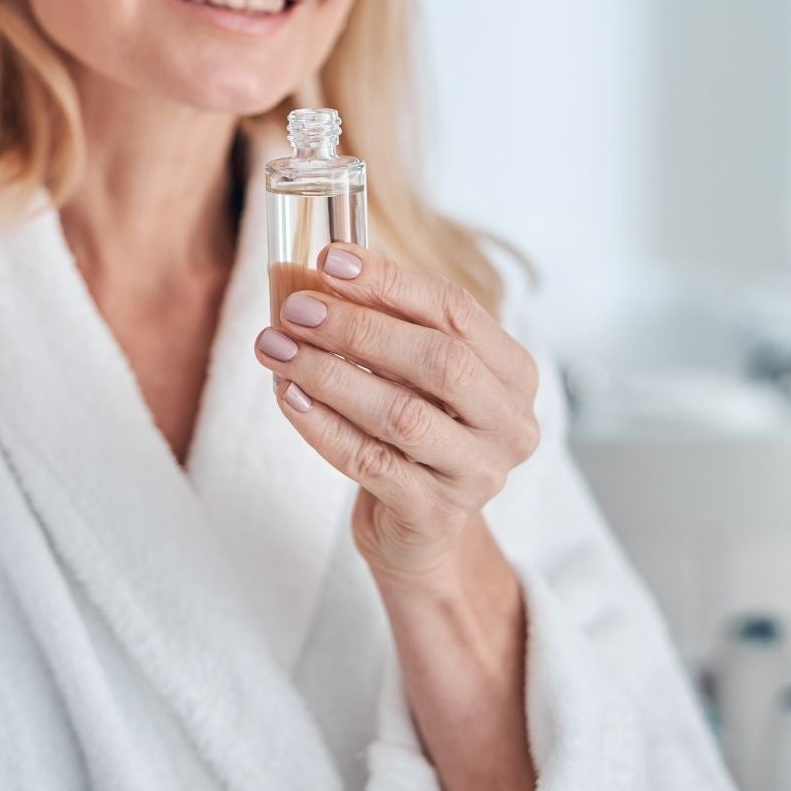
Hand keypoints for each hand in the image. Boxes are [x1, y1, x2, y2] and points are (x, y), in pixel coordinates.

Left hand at [255, 243, 541, 588]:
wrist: (420, 530)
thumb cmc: (416, 433)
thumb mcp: (417, 376)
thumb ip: (392, 324)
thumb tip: (327, 268)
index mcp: (513, 373)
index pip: (457, 311)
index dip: (392, 282)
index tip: (330, 260)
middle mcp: (509, 424)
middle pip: (438, 361)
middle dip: (359, 328)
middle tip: (296, 309)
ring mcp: (477, 475)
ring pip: (401, 415)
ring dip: (330, 374)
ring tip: (277, 348)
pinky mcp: (434, 514)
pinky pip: (371, 463)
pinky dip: (323, 426)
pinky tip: (289, 397)